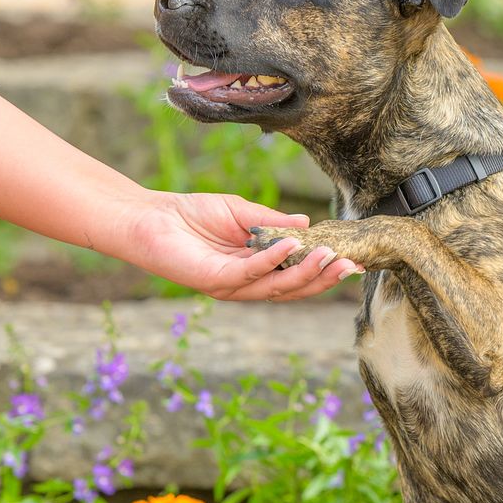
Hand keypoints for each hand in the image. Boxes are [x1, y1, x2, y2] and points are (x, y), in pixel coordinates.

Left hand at [124, 191, 360, 300]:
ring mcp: (231, 285)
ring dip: (305, 273)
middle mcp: (245, 283)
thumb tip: (307, 227)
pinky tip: (292, 247)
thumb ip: (273, 223)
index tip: (351, 261)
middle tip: (350, 267)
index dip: (322, 271)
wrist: (150, 217)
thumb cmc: (191, 214)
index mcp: (254, 269)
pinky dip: (272, 260)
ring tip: (330, 257)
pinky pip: (250, 273)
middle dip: (322, 279)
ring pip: (276, 286)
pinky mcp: (215, 280)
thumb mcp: (241, 213)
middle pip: (291, 288)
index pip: (294, 275)